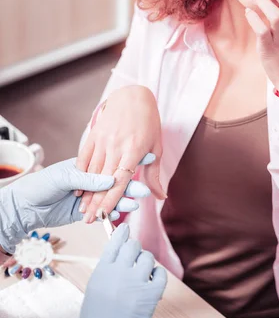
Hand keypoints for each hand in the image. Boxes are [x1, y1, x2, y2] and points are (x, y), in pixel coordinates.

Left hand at [0, 158, 149, 253]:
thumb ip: (86, 179)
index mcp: (87, 166)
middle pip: (115, 182)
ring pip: (111, 197)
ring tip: (136, 202)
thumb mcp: (63, 177)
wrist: (25, 206)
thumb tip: (110, 181)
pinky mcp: (87, 211)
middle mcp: (91, 180)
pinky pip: (103, 211)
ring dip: (124, 200)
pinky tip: (123, 211)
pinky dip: (113, 212)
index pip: (110, 162)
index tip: (145, 158)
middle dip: (130, 185)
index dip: (127, 162)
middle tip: (143, 189)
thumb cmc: (41, 184)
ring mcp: (90, 196)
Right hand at [75, 223, 166, 317]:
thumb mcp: (95, 289)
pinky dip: (158, 275)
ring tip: (142, 275)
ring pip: (148, 258)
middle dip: (135, 250)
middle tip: (134, 259)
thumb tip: (121, 249)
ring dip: (147, 263)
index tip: (126, 228)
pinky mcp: (149, 298)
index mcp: (101, 271)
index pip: (115, 241)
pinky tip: (153, 282)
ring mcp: (134, 285)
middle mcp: (118, 274)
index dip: (122, 232)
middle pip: (133, 245)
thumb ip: (107, 269)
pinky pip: (160, 274)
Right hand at [77, 85, 165, 223]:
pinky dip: (80, 174)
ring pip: (92, 171)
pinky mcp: (93, 135)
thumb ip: (154, 174)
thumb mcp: (156, 147)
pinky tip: (77, 189)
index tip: (105, 215)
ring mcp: (103, 139)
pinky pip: (84, 157)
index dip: (111, 199)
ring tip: (83, 210)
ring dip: (86, 192)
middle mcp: (116, 145)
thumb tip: (161, 197)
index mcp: (134, 150)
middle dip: (96, 202)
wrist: (133, 96)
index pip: (120, 180)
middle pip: (103, 179)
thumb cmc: (148, 123)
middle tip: (90, 221)